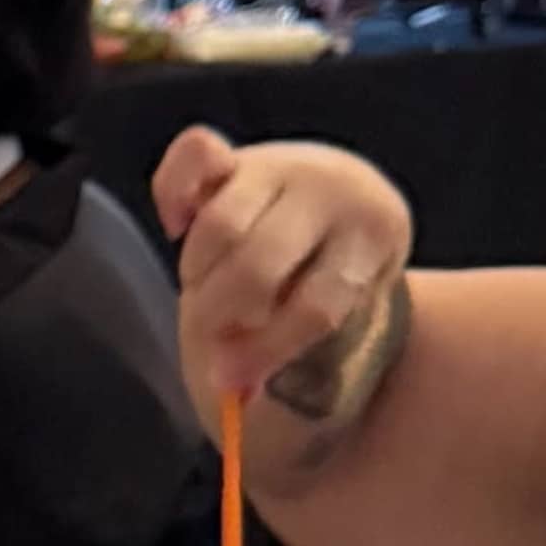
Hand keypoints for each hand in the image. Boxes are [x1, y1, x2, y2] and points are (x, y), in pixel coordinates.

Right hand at [156, 127, 414, 413]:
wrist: (347, 195)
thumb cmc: (337, 271)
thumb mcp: (342, 310)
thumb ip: (291, 350)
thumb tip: (235, 394)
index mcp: (374, 236)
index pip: (315, 305)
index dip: (267, 351)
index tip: (228, 384)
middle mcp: (331, 191)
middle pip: (258, 266)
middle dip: (224, 313)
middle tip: (214, 332)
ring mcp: (282, 164)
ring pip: (219, 226)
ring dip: (198, 272)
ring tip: (206, 287)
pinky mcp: (238, 151)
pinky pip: (191, 157)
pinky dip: (172, 195)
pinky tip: (177, 225)